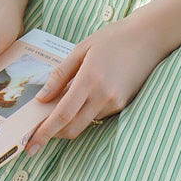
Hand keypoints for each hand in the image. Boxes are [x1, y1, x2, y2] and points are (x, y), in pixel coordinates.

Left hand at [25, 14, 163, 149]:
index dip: (45, 131)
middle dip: (53, 135)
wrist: (148, 36)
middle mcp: (103, 96)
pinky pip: (98, 115)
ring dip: (68, 123)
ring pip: (84, 123)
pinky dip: (84, 113)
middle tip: (37, 135)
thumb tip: (42, 98)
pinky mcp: (123, 104)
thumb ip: (60, 74)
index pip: (62, 115)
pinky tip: (80, 100)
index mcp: (89, 79)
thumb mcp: (82, 48)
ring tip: (55, 112)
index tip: (31, 143)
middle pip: (72, 128)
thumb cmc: (113, 38)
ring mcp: (115, 102)